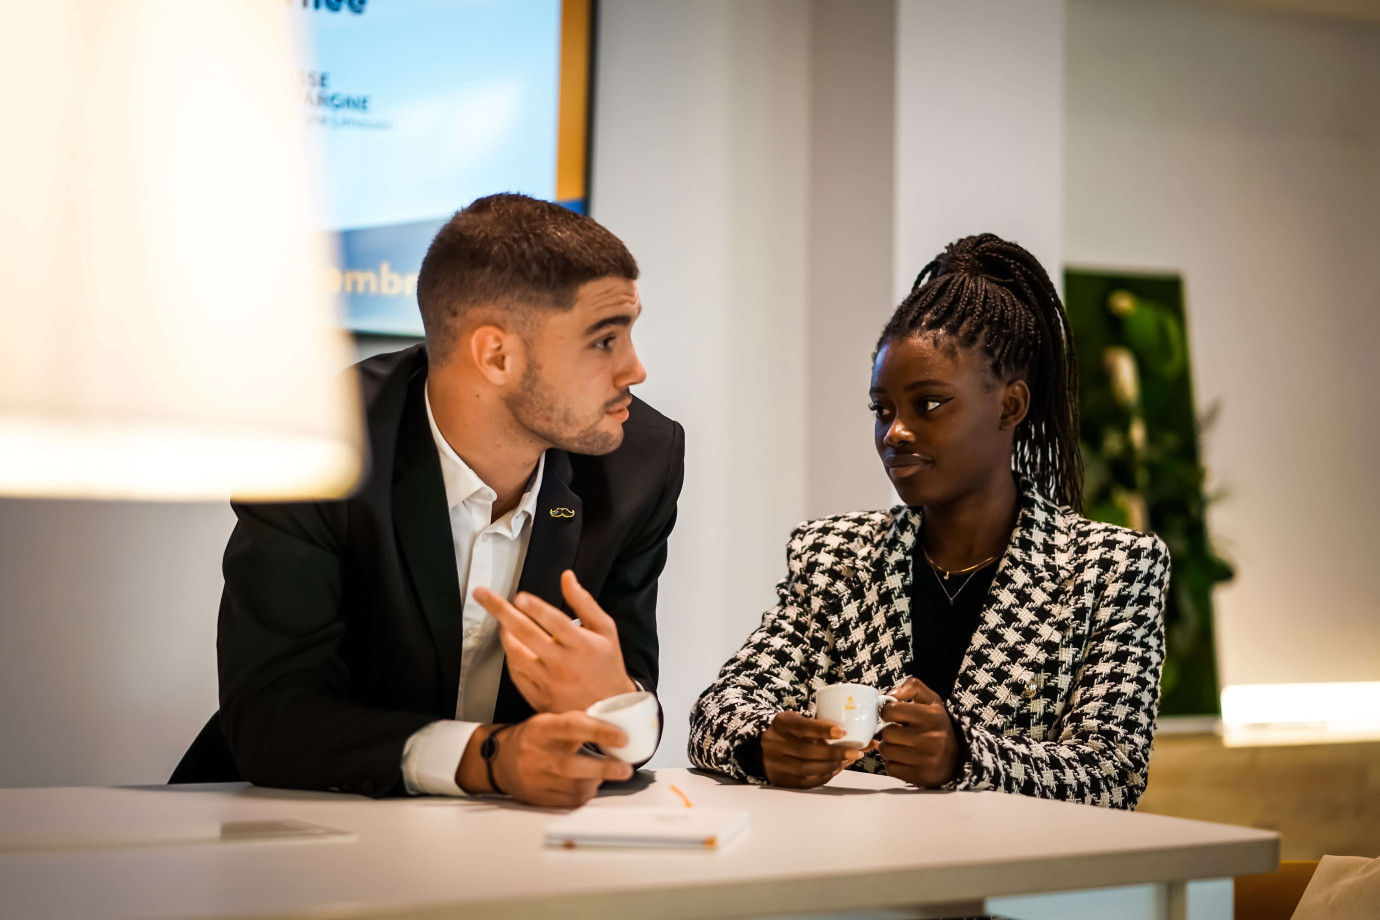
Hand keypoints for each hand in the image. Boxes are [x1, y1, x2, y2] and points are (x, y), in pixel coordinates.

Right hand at [457, 713, 633, 806]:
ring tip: (602, 772)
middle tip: (625, 769)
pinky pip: (572, 800)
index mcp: (542, 729)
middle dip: (604, 768)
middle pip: (573, 765)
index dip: (600, 732)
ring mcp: (538, 779)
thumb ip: (577, 725)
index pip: (573, 727)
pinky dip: (585, 792)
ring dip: (596, 780)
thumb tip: (616, 729)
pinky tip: (586, 783)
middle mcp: (539, 755)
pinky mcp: (541, 798)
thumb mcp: (550, 722)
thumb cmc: (532, 738)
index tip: (622, 738)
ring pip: (576, 786)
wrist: (500, 761)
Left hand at [474, 570, 635, 712]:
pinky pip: (515, 673)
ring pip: (515, 654)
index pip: (556, 622)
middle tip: (482, 594)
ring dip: (504, 633)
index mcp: (582, 645)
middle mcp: (563, 664)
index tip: (519, 596)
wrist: (608, 708)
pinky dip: (510, 656)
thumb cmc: (606, 664)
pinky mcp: (539, 696)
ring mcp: (549, 682)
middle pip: (526, 634)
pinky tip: (512, 645)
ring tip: (501, 621)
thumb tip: (567, 577)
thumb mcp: (605, 629)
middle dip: (501, 611)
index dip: (536, 608)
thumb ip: (584, 602)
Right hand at [760, 711, 870, 788]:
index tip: (843, 731)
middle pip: (806, 751)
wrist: (762, 748)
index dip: (822, 729)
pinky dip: (824, 776)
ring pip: (807, 769)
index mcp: (781, 723)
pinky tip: (835, 770)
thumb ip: (823, 726)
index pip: (802, 726)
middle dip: (834, 753)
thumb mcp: (799, 721)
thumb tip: (865, 737)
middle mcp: (774, 743)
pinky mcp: (780, 780)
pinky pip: (805, 782)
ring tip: (846, 761)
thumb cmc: (790, 732)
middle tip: (856, 752)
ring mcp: (775, 764)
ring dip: (832, 766)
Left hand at [877, 677, 959, 787]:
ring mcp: (926, 760)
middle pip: (887, 733)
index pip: (891, 710)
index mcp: (932, 716)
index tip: (893, 715)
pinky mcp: (920, 777)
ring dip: (890, 748)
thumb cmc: (938, 725)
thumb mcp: (931, 700)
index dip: (888, 712)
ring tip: (902, 745)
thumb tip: (890, 694)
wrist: (959, 757)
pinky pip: (891, 768)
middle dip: (889, 731)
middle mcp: (931, 738)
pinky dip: (894, 763)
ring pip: (886, 751)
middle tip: (899, 732)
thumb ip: (912, 687)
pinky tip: (905, 759)